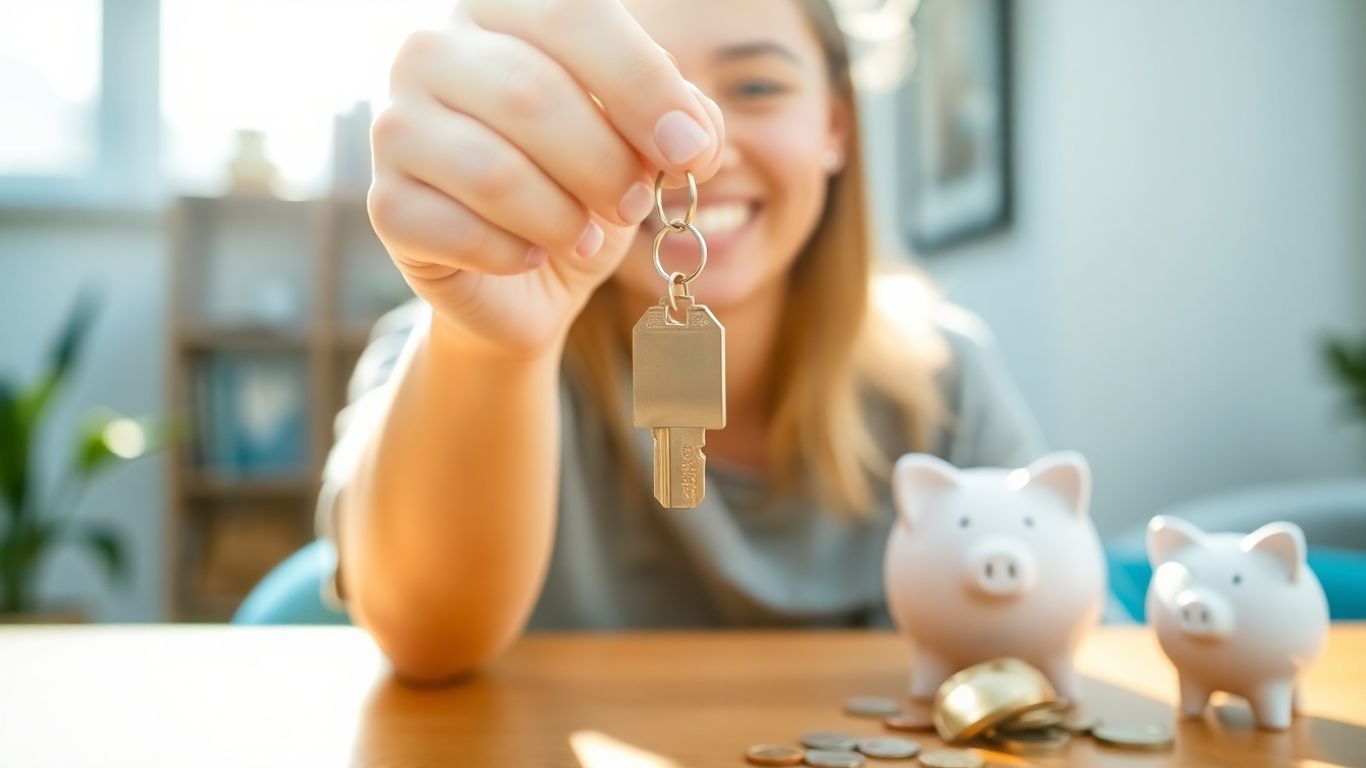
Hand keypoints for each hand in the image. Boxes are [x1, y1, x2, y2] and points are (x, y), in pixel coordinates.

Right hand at [368, 0, 724, 357]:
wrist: (526, 277)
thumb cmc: (583, 187)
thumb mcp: (641, 143)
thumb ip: (679, 117)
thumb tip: (693, 133)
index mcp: (499, 10)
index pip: (573, 16)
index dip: (641, 84)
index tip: (690, 149)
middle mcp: (430, 50)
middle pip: (530, 94)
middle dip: (604, 164)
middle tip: (636, 203)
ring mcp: (394, 125)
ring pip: (494, 171)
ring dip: (563, 218)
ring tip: (587, 235)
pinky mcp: (384, 203)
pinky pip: (461, 232)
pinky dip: (517, 255)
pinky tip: (531, 256)